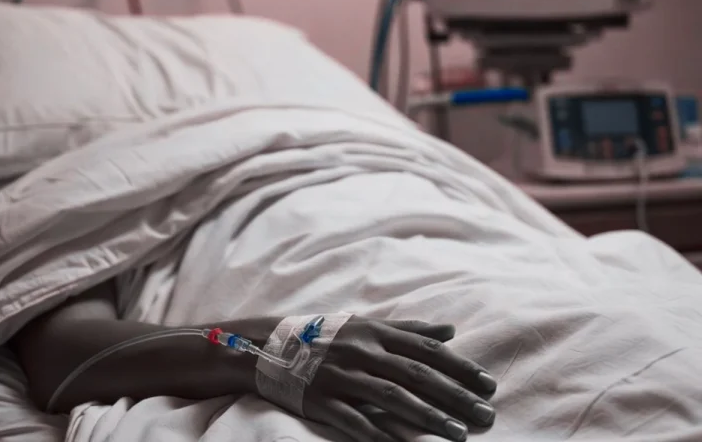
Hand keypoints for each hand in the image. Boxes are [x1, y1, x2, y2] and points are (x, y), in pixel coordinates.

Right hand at [302, 316, 496, 441]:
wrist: (268, 346)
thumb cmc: (326, 335)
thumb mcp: (365, 325)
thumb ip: (408, 330)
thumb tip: (450, 331)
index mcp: (374, 332)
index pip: (425, 349)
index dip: (459, 366)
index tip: (487, 384)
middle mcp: (361, 352)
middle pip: (415, 375)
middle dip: (454, 395)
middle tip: (486, 414)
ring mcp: (341, 377)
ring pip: (391, 398)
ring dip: (428, 417)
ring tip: (458, 435)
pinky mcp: (322, 400)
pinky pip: (356, 421)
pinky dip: (382, 435)